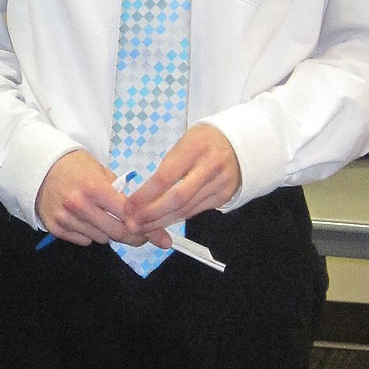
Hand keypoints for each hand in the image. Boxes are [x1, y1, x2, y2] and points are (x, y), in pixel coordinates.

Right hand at [35, 149, 138, 245]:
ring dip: (107, 233)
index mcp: (94, 188)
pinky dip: (90, 235)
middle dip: (133, 237)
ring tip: (104, 219)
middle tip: (140, 236)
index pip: (126, 215)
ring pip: (101, 239)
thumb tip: (142, 215)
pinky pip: (84, 241)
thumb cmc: (75, 167)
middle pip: (117, 233)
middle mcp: (79, 206)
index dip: (143, 225)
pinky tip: (86, 221)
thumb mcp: (101, 171)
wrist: (39, 168)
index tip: (151, 231)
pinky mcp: (56, 229)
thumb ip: (119, 193)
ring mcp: (66, 219)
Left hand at [121, 123, 241, 241]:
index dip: (145, 195)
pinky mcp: (223, 196)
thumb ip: (168, 166)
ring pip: (186, 209)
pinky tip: (161, 222)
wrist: (239, 143)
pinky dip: (176, 218)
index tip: (129, 205)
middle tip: (133, 223)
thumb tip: (143, 194)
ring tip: (142, 227)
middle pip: (177, 199)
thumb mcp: (184, 142)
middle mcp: (210, 167)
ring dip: (161, 221)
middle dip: (152, 214)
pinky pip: (195, 211)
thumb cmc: (203, 141)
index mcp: (195, 148)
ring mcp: (219, 183)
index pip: (165, 177)